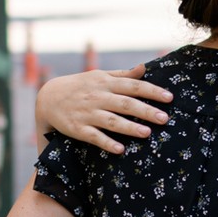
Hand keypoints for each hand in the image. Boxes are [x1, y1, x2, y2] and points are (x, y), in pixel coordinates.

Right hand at [36, 64, 172, 154]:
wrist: (48, 98)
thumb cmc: (80, 86)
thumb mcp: (99, 76)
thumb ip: (123, 75)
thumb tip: (145, 67)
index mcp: (105, 82)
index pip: (133, 85)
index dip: (152, 91)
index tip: (169, 97)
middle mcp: (98, 97)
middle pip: (125, 104)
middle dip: (146, 111)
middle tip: (165, 118)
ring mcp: (87, 113)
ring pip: (111, 121)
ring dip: (129, 127)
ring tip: (147, 133)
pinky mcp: (77, 128)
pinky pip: (94, 136)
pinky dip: (107, 143)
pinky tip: (121, 150)